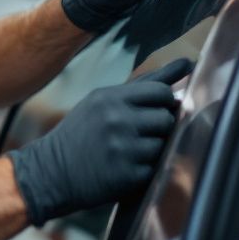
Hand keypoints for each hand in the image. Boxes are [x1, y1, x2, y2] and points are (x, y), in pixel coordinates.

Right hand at [8, 59, 193, 225]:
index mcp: (110, 99)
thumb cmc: (81, 132)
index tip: (154, 109)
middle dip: (158, 127)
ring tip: (128, 151)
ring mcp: (124, 149)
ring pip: (163, 144)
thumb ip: (146, 84)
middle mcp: (117, 121)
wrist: (51, 172)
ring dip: (152, 149)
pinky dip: (144, 169)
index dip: (164, 102)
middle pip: (166, 118)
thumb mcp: (103, 101)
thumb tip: (188, 63)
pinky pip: (155, 168)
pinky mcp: (128, 176)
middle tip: (138, 134)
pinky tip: (123, 168)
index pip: (160, 92)